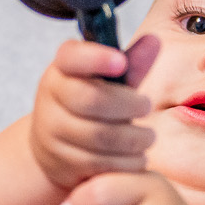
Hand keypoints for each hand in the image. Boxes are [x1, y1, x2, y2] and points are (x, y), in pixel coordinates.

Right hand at [28, 34, 160, 191]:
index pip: (71, 57)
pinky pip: (99, 164)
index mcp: (62, 70)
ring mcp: (51, 131)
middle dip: (127, 105)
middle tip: (147, 106)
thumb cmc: (89, 106)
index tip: (120, 61)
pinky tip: (137, 157)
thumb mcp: (107, 83)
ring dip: (132, 138)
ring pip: (99, 136)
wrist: (53, 147)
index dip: (96, 58)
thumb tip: (154, 40)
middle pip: (91, 99)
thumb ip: (131, 64)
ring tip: (147, 137)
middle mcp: (50, 97)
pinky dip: (126, 162)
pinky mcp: (61, 162)